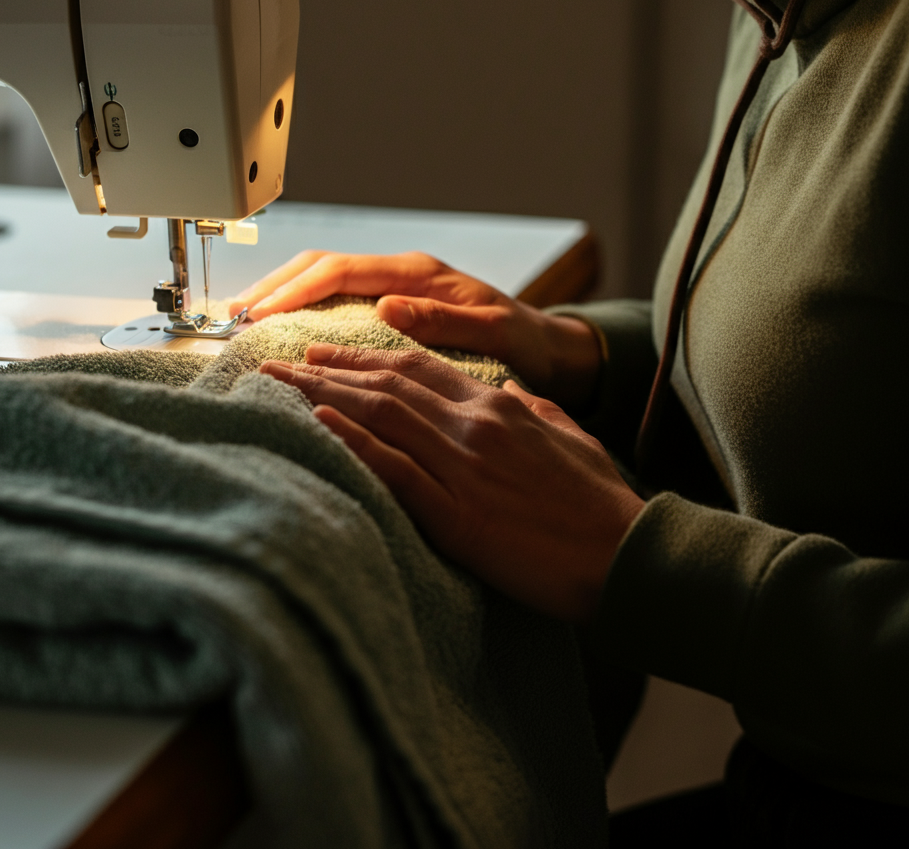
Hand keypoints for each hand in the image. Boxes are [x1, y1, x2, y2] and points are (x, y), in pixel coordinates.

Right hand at [230, 251, 601, 407]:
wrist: (546, 348)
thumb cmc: (526, 343)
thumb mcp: (496, 333)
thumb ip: (446, 321)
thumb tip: (387, 307)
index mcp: (420, 275)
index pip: (342, 271)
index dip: (296, 290)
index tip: (260, 312)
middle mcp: (402, 274)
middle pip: (322, 266)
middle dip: (275, 285)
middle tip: (232, 312)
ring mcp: (396, 287)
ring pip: (325, 278)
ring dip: (283, 292)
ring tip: (244, 317)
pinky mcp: (393, 304)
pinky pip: (336, 298)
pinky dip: (303, 306)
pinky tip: (283, 328)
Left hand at [261, 345, 642, 622]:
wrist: (628, 553)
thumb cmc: (601, 501)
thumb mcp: (571, 436)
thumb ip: (533, 407)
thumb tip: (505, 386)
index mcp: (500, 406)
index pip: (419, 367)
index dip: (366, 357)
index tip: (328, 354)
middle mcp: (476, 425)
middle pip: (387, 384)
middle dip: (329, 369)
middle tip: (285, 362)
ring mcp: (465, 467)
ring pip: (382, 416)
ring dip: (324, 397)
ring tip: (280, 385)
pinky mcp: (458, 516)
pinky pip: (395, 469)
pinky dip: (354, 443)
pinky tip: (319, 426)